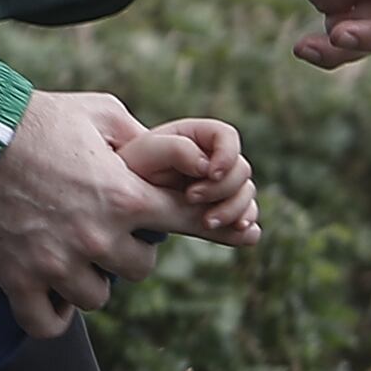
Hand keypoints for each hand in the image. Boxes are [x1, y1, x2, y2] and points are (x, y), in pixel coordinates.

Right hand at [0, 89, 165, 338]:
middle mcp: (96, 236)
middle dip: (126, 250)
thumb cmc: (33, 118)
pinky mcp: (17, 279)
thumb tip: (173, 155)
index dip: (197, 223)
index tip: (189, 224)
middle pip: (140, 268)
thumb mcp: (98, 112)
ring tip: (68, 256)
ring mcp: (56, 263)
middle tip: (101, 230)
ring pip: (97, 298)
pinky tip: (47, 295)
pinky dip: (50, 315)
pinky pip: (47, 324)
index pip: (186, 221)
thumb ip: (139, 137)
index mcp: (123, 195)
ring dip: (87, 280)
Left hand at [124, 115, 261, 250]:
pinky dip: (244, 226)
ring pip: (246, 195)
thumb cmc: (133, 168)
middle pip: (241, 170)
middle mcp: (215, 160)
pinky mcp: (223, 211)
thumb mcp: (146, 153)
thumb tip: (206, 165)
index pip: (228, 137)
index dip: (227, 154)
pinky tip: (238, 233)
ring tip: (207, 223)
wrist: (124, 201)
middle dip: (222, 188)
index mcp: (198, 137)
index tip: (210, 173)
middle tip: (191, 198)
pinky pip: (245, 217)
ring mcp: (222, 186)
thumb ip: (176, 151)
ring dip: (234, 211)